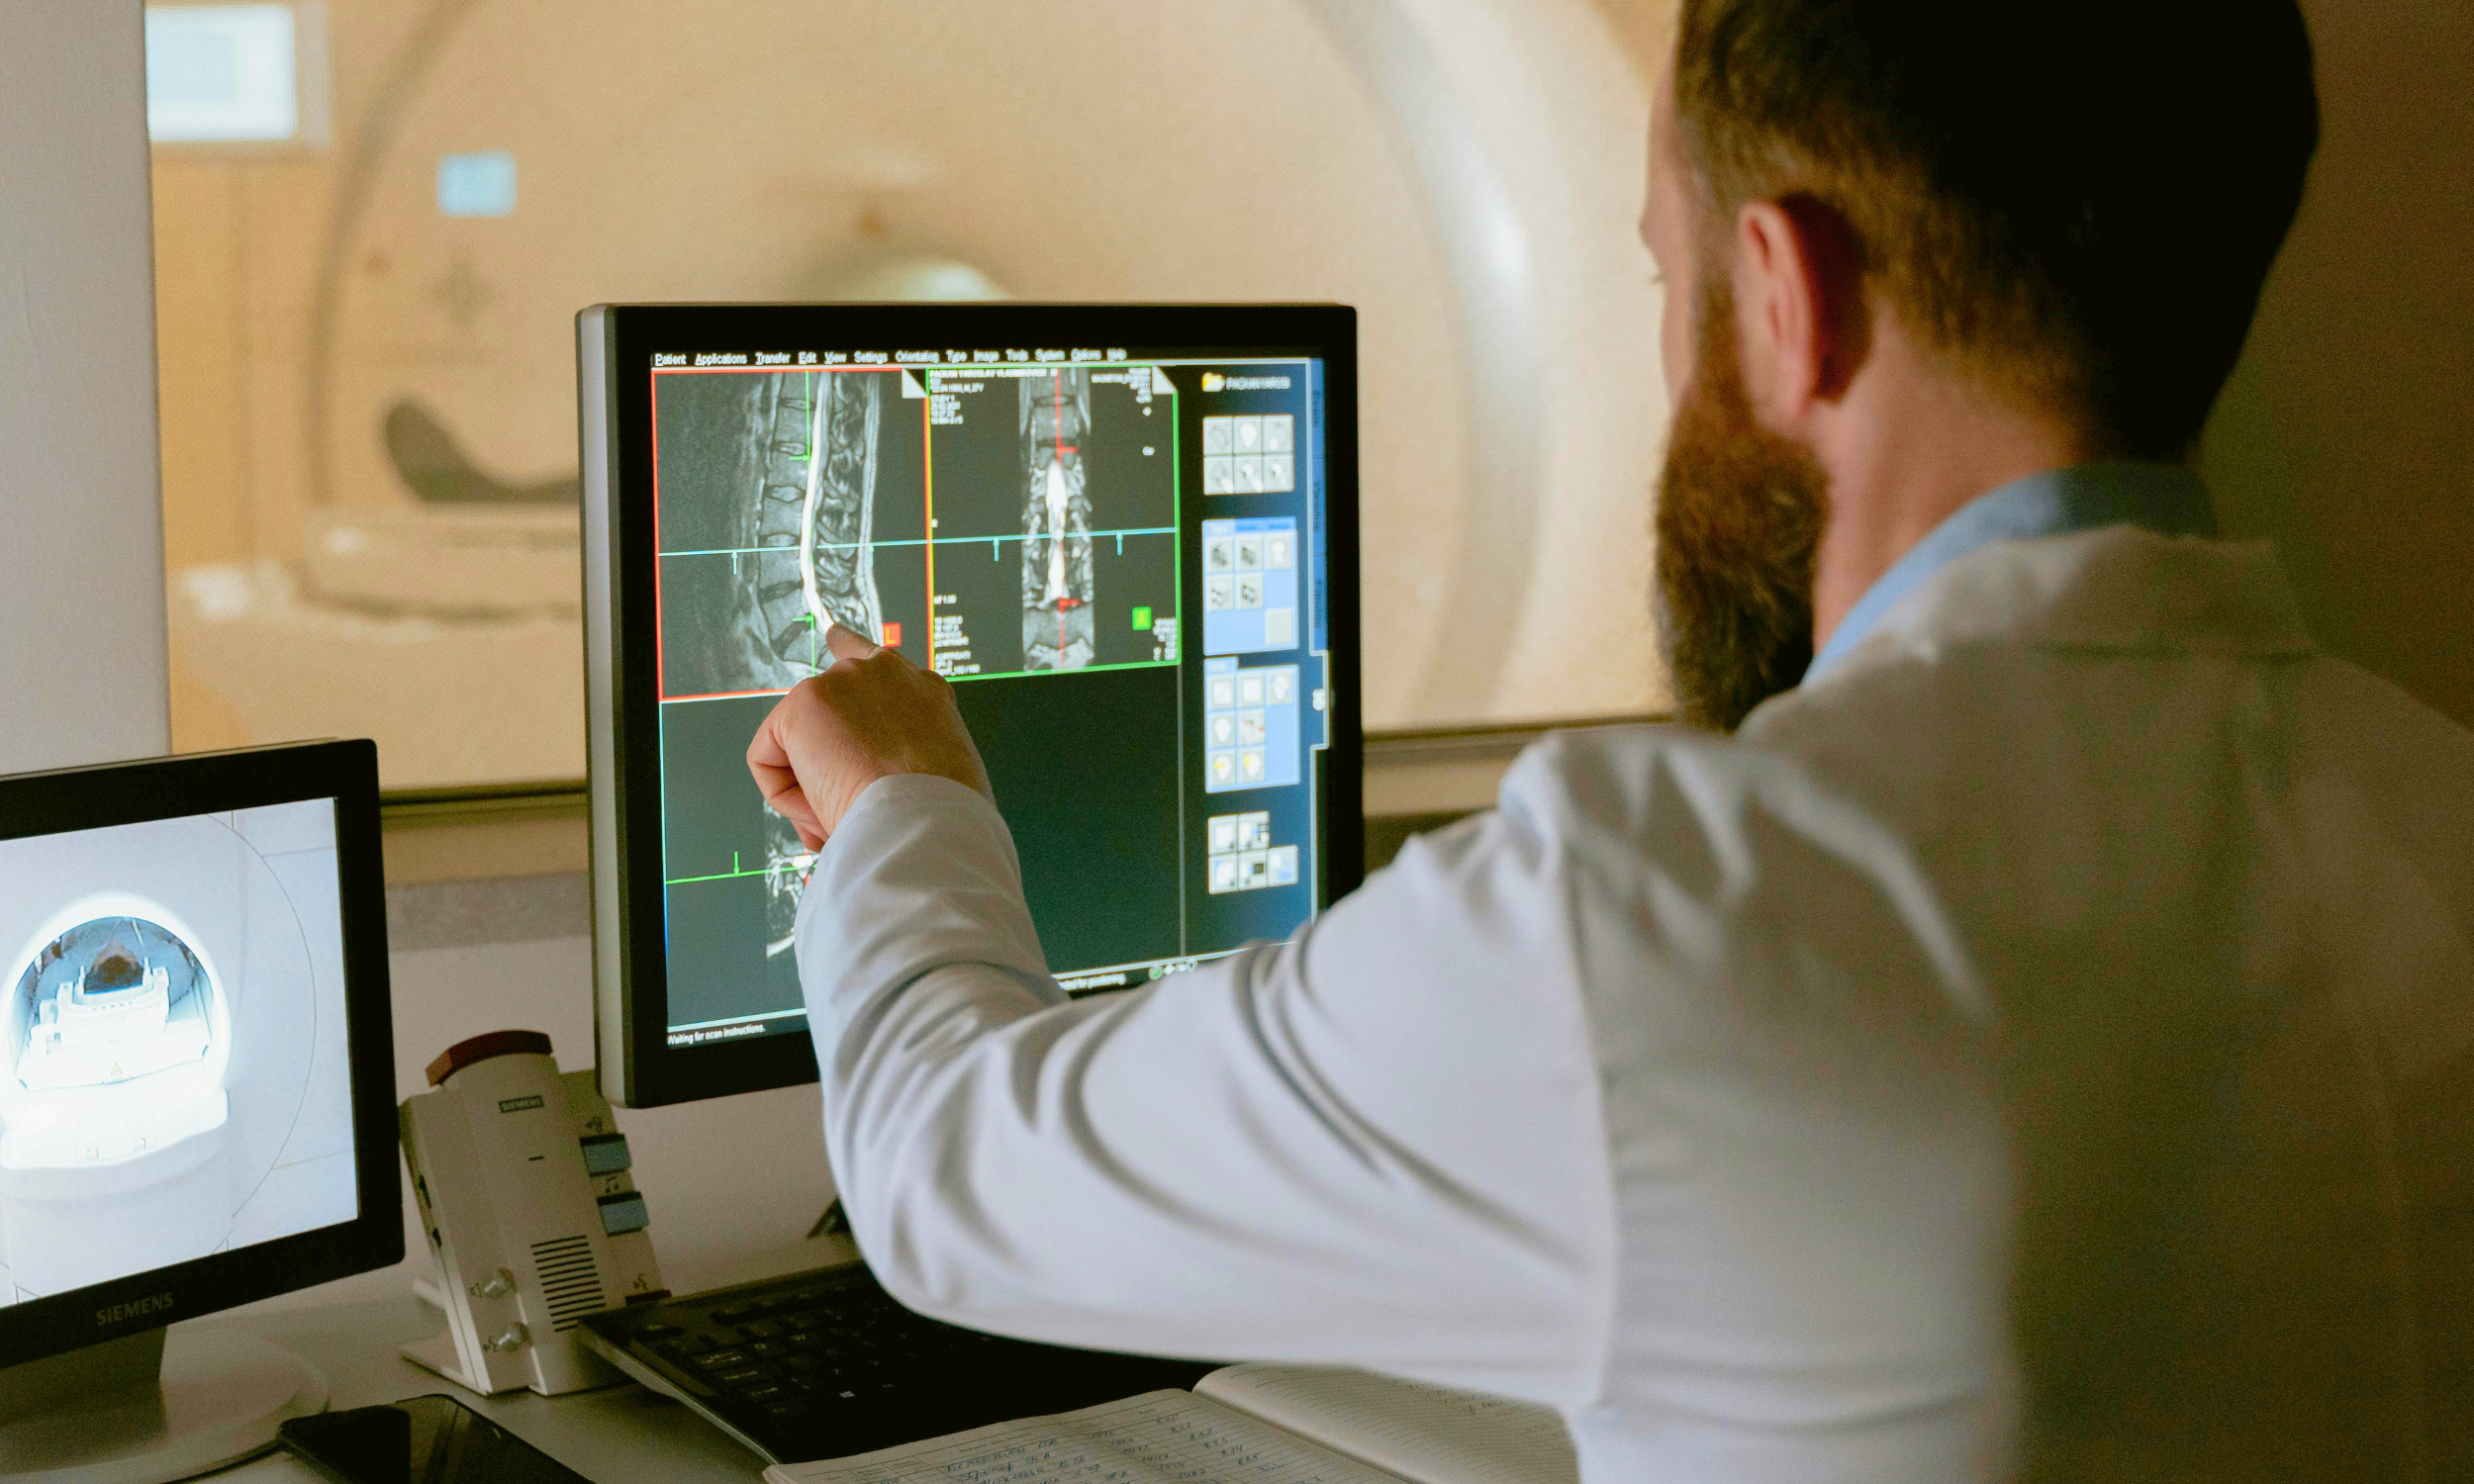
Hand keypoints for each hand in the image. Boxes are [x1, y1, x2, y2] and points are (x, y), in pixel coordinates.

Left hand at [746, 624, 991, 849]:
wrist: (927, 819)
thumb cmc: (939, 813)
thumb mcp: (934, 774)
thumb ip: (897, 757)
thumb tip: (844, 785)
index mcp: (924, 690)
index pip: (878, 662)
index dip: (850, 650)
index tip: (835, 636)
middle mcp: (882, 671)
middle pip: (823, 694)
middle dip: (819, 755)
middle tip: (843, 801)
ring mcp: (839, 682)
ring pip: (798, 746)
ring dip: (813, 790)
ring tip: (849, 814)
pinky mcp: (801, 704)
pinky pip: (768, 761)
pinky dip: (786, 798)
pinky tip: (821, 810)